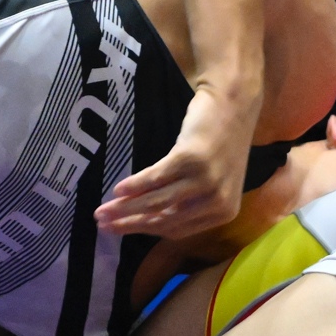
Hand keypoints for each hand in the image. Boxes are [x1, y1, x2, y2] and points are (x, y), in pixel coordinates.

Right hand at [95, 87, 252, 235]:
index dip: (143, 230)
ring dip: (126, 208)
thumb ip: (188, 203)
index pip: (175, 230)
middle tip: (102, 224)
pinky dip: (135, 185)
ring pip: (158, 202)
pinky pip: (156, 177)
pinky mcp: (192, 159)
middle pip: (164, 220)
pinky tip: (118, 190)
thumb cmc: (220, 142)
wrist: (233, 105)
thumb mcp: (210, 180)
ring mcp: (206, 181)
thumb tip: (146, 219)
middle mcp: (218, 201)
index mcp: (224, 212)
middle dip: (129, 224)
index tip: (119, 229)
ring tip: (103, 211)